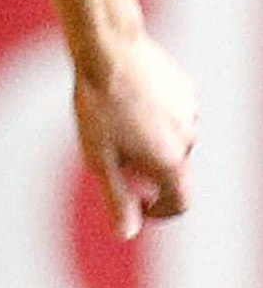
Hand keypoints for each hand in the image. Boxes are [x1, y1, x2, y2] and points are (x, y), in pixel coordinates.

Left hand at [76, 29, 195, 236]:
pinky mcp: (187, 89)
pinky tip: (129, 99)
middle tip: (112, 151)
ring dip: (152, 140)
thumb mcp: (99, 160)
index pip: (181, 203)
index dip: (160, 211)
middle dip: (147, 170)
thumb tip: (125, 234)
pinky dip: (156, 116)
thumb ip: (117, 198)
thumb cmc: (96, 108)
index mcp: (169, 161)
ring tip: (116, 120)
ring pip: (173, 138)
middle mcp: (188, 138)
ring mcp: (191, 112)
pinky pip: (173, 112)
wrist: (108, 52)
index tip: (138, 205)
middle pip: (172, 168)